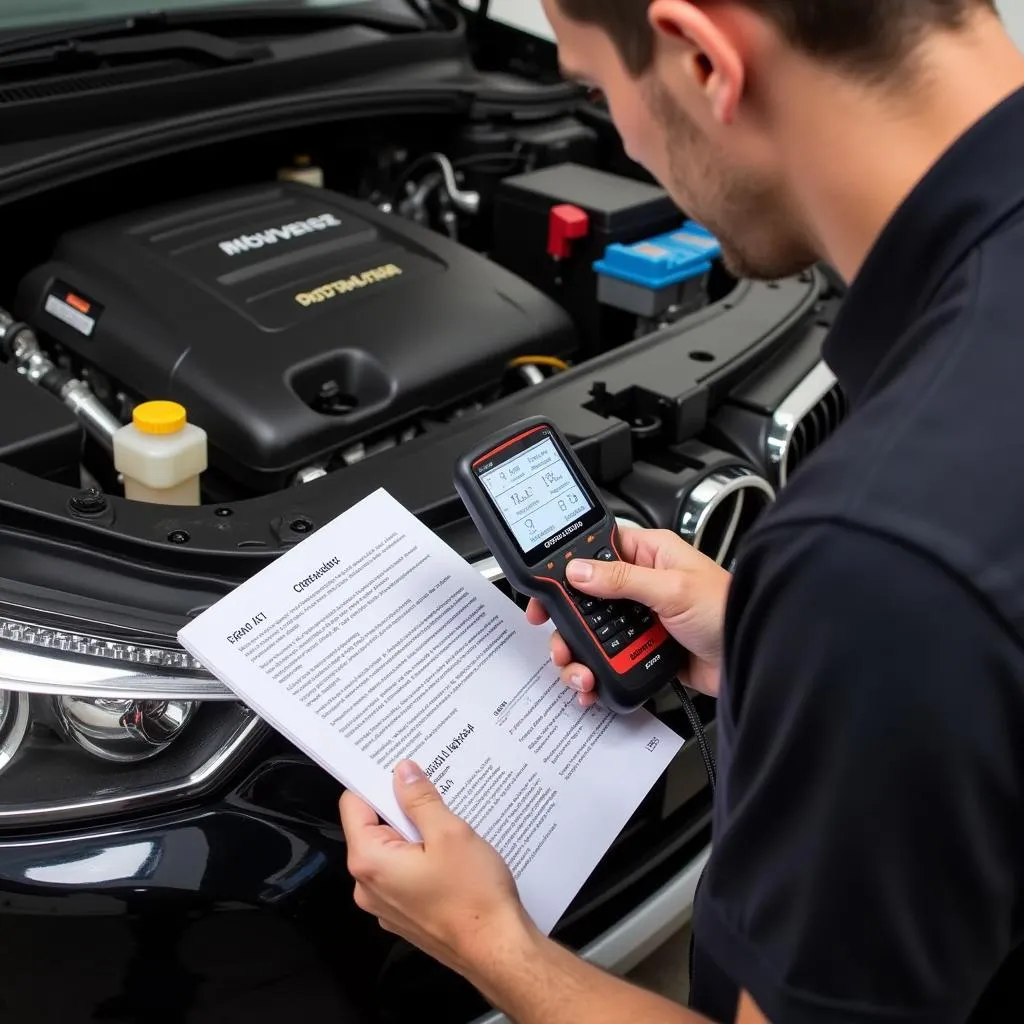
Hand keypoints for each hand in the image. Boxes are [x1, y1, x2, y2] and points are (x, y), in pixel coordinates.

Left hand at [340, 761, 538, 977]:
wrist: (497, 949)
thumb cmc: (474, 896)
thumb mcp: (449, 833)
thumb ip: (420, 799)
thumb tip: (403, 772)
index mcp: (370, 862)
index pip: (354, 805)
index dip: (376, 781)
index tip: (399, 766)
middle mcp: (368, 886)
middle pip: (373, 827)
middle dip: (402, 806)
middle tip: (434, 789)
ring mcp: (386, 903)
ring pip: (392, 850)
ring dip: (417, 832)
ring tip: (449, 822)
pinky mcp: (406, 913)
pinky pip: (405, 872)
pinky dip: (423, 856)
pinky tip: (453, 852)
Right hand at [526, 527, 728, 704]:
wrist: (754, 659)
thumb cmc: (728, 610)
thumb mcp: (672, 589)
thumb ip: (623, 579)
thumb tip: (579, 570)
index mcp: (650, 555)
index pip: (595, 551)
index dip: (566, 569)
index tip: (545, 590)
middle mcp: (642, 584)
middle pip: (586, 599)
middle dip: (568, 624)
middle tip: (557, 640)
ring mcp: (642, 619)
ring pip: (594, 634)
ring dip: (579, 655)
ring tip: (579, 672)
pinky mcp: (645, 650)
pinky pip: (610, 660)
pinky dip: (597, 674)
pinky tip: (593, 685)